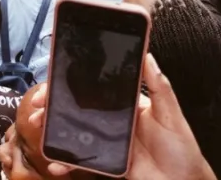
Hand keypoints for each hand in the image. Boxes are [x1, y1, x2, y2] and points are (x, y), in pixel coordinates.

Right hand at [28, 54, 214, 179]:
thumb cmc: (183, 149)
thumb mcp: (172, 115)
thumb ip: (160, 87)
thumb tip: (148, 56)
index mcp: (125, 104)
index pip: (93, 88)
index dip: (71, 83)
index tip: (53, 80)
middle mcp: (111, 120)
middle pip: (75, 108)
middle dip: (52, 105)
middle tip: (38, 106)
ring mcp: (106, 141)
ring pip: (72, 132)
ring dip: (52, 129)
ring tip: (38, 128)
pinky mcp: (105, 162)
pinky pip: (81, 160)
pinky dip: (65, 162)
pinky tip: (55, 164)